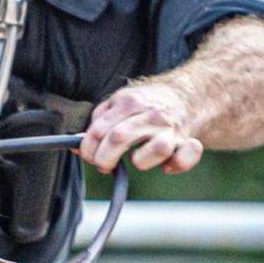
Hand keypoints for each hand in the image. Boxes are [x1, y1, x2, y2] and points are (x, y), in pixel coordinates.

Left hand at [79, 82, 203, 173]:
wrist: (186, 96)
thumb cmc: (145, 106)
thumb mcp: (118, 104)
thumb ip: (97, 122)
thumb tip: (75, 146)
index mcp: (129, 102)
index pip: (99, 129)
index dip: (88, 148)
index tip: (88, 156)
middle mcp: (150, 114)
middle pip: (120, 138)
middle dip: (105, 158)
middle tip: (104, 164)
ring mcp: (170, 128)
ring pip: (158, 148)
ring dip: (142, 161)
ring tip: (136, 159)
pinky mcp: (188, 142)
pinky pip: (186, 157)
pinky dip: (177, 164)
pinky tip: (166, 166)